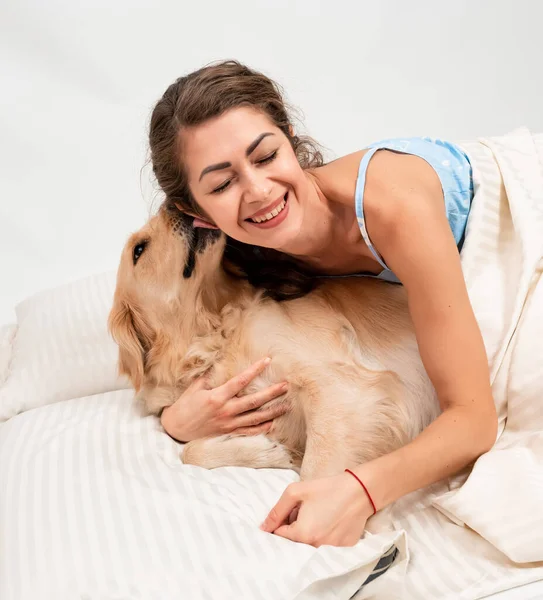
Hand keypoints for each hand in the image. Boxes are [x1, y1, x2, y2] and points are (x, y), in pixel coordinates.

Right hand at [161, 357, 288, 441]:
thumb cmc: (185, 405)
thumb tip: (223, 363)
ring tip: (287, 405)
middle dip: (272, 393)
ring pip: (256, 418)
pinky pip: (249, 432)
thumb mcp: (195, 388)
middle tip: (286, 385)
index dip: (254, 370)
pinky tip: (273, 423)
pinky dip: (262, 428)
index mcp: (217, 397)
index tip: (267, 360)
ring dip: (273, 411)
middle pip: (254, 401)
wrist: (176, 429)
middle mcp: (226, 411)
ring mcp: (229, 424)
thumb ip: (210, 377)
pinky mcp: (229, 433)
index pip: (240, 381)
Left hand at [260, 472, 374, 546]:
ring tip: (319, 516)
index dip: (282, 521)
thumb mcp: (296, 492)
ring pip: (309, 545)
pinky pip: (326, 546)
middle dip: (294, 528)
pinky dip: (324, 537)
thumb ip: (277, 511)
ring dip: (309, 533)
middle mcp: (315, 547)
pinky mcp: (343, 550)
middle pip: (294, 542)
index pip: (279, 535)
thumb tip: (263, 528)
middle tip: (306, 512)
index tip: (292, 511)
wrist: (359, 491)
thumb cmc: (327, 489)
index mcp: (302, 534)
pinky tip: (331, 522)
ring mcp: (331, 551)